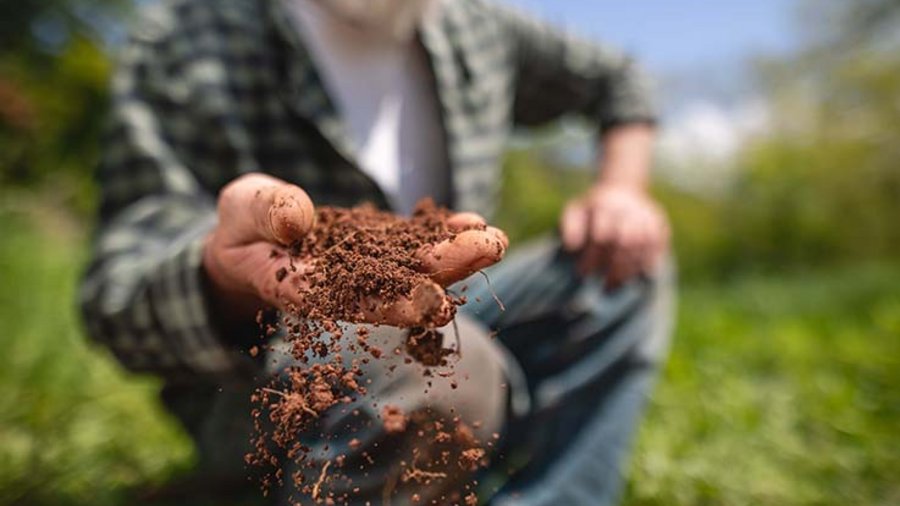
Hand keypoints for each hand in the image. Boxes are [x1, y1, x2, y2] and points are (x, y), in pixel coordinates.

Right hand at [202, 173, 506, 325]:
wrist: (253, 236)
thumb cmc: (241, 227)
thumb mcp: (240, 210)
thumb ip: (264, 212)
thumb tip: (298, 218)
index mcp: (305, 289)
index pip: (351, 302)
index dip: (393, 304)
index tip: (434, 303)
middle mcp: (346, 287)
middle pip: (398, 286)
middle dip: (445, 271)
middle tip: (488, 251)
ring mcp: (367, 269)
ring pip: (414, 267)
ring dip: (457, 256)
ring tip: (494, 239)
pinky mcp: (380, 249)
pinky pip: (415, 244)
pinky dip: (443, 235)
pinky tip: (475, 223)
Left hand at [560, 183, 668, 288]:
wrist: (622, 188)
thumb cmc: (593, 209)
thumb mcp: (575, 211)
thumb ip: (570, 227)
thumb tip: (571, 246)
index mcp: (604, 205)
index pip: (600, 236)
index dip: (592, 257)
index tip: (583, 274)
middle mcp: (627, 208)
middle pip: (625, 242)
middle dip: (615, 267)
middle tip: (605, 285)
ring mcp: (646, 215)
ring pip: (642, 245)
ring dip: (631, 268)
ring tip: (619, 284)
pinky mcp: (660, 222)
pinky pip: (657, 245)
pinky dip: (648, 262)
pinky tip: (638, 276)